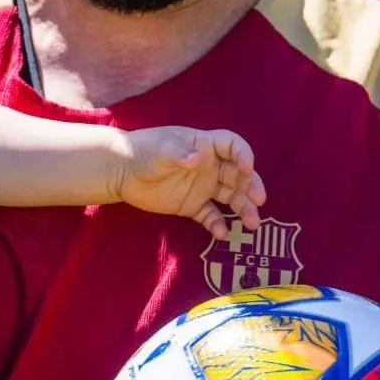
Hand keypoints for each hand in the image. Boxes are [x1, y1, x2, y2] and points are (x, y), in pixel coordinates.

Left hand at [116, 128, 266, 238]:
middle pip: (238, 175)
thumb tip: (199, 160)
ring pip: (230, 197)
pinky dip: (217, 224)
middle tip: (259, 200)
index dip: (244, 154)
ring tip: (251, 224)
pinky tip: (222, 234)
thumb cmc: (141, 151)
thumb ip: (179, 153)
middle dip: (251, 186)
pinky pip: (210, 215)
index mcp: (205, 146)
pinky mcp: (192, 205)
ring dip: (243, 208)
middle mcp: (210, 166)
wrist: (120, 172)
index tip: (247, 167)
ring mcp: (203, 187)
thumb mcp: (160, 148)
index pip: (232, 146)